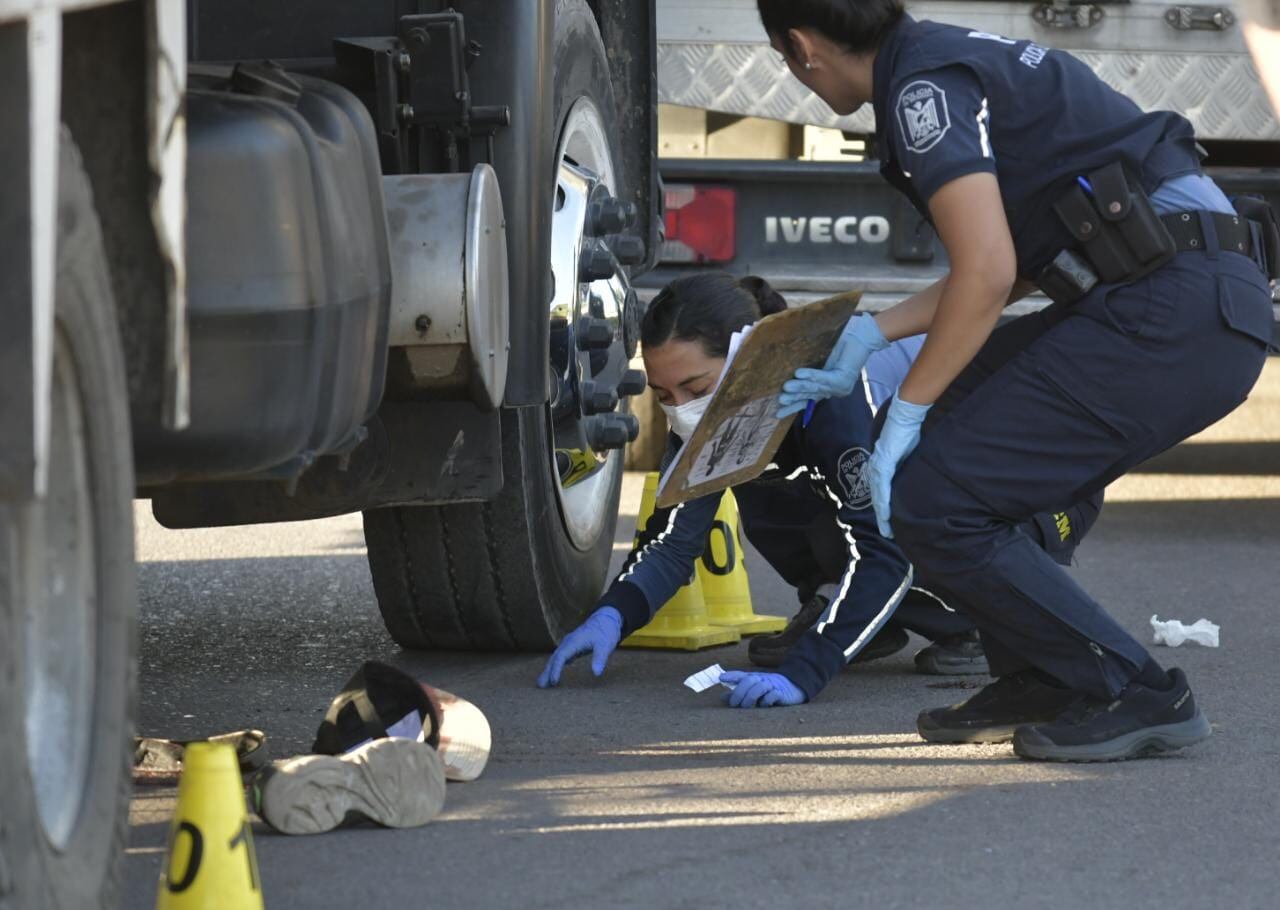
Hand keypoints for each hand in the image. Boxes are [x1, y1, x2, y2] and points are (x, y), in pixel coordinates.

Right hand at [536, 607, 622, 687]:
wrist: (607, 618)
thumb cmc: (606, 631)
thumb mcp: (605, 645)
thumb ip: (600, 658)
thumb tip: (596, 673)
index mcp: (574, 641)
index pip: (561, 657)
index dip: (556, 669)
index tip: (554, 682)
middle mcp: (568, 642)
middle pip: (554, 658)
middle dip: (547, 671)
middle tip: (540, 686)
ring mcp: (569, 643)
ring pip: (556, 657)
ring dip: (549, 669)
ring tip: (542, 683)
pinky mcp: (572, 646)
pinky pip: (560, 657)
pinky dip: (555, 666)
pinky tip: (553, 673)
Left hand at [718, 671, 805, 707]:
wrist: (793, 687)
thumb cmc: (768, 689)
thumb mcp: (753, 690)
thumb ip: (738, 692)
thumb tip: (722, 697)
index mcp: (754, 677)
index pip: (741, 675)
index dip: (731, 675)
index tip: (721, 678)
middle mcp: (762, 679)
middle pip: (749, 680)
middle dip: (739, 691)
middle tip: (734, 704)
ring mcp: (772, 685)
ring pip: (759, 687)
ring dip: (750, 697)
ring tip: (745, 706)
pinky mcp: (781, 693)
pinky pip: (773, 695)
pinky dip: (766, 700)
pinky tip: (763, 705)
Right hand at [777, 314, 887, 416]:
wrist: (863, 332)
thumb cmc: (841, 341)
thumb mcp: (821, 356)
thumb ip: (808, 364)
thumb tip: (786, 368)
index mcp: (828, 386)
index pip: (808, 399)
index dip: (793, 406)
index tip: (777, 413)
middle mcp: (834, 389)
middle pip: (810, 397)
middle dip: (793, 401)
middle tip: (778, 402)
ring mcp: (840, 386)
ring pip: (815, 388)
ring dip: (799, 388)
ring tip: (785, 389)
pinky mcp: (844, 378)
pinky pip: (824, 378)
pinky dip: (811, 376)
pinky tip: (798, 374)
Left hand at [869, 394, 931, 537]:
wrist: (906, 416)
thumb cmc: (909, 432)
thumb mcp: (909, 454)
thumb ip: (908, 467)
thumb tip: (917, 479)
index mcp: (881, 466)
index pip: (881, 492)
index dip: (884, 508)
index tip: (889, 523)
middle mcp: (876, 467)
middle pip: (877, 498)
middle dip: (882, 517)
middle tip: (888, 534)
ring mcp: (878, 466)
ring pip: (878, 497)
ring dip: (882, 515)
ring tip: (887, 531)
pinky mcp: (883, 463)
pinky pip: (882, 487)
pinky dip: (883, 502)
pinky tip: (885, 515)